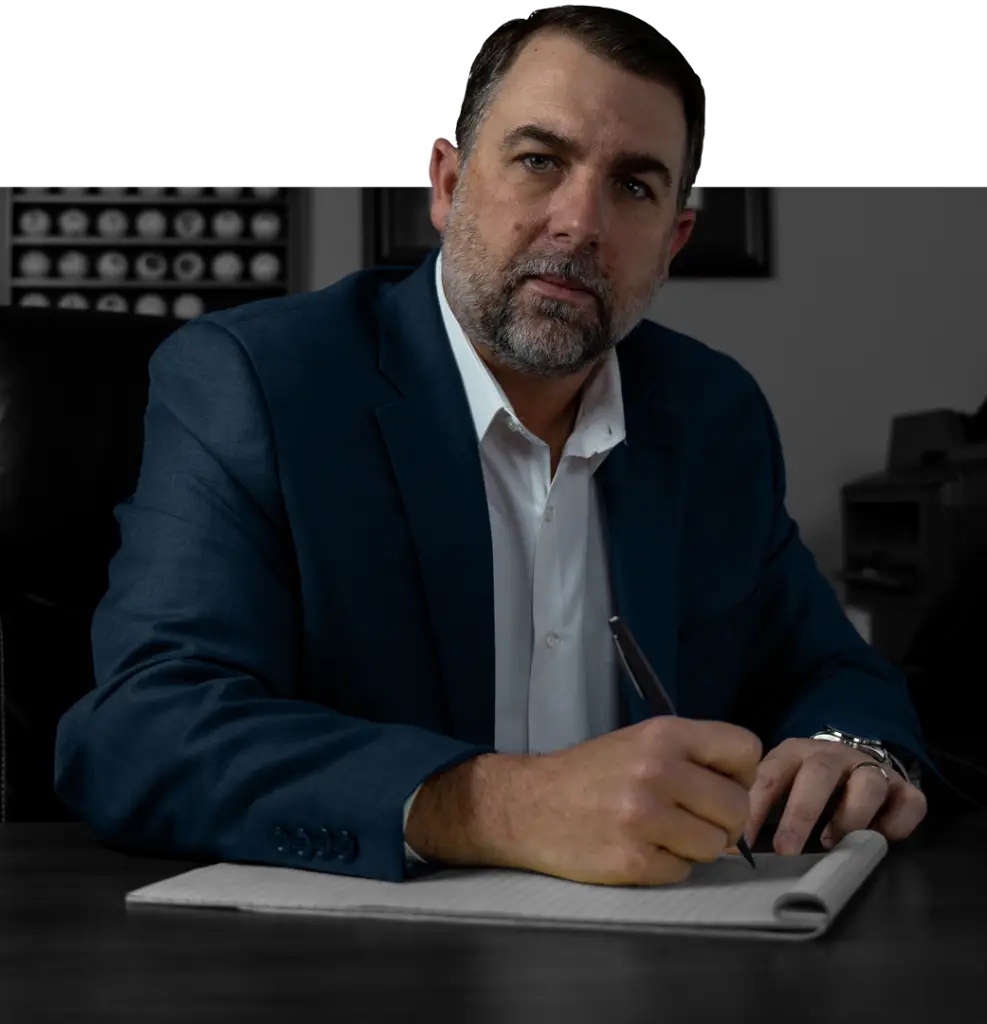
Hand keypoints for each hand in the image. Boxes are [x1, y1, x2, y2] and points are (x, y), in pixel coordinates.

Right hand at [501, 716, 762, 885]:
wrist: (528, 805)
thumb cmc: (589, 774)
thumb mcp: (640, 741)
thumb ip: (692, 756)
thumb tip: (745, 791)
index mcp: (663, 734)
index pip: (746, 749)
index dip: (739, 773)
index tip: (717, 784)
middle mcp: (657, 770)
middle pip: (737, 806)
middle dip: (722, 820)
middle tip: (691, 819)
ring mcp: (644, 816)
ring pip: (716, 846)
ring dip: (695, 847)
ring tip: (661, 833)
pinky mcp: (632, 858)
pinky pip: (682, 872)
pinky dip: (666, 866)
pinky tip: (638, 848)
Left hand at [744, 737, 927, 854]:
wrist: (854, 760)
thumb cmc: (806, 783)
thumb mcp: (780, 785)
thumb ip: (762, 809)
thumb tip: (734, 849)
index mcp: (795, 753)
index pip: (772, 775)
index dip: (757, 807)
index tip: (745, 842)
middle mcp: (834, 756)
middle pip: (819, 774)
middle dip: (801, 812)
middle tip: (786, 849)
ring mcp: (871, 769)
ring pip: (868, 783)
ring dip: (850, 816)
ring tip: (832, 843)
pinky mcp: (904, 787)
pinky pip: (909, 801)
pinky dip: (897, 822)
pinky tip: (880, 838)